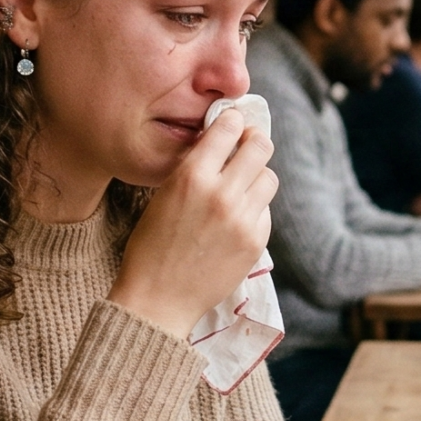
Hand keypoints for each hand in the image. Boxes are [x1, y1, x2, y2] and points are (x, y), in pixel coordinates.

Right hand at [109, 110, 277, 338]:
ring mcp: (243, 219)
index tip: (234, 124)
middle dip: (254, 141)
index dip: (233, 121)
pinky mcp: (255, 242)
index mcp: (192, 177)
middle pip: (261, 147)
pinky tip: (235, 219)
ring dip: (257, 176)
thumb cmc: (151, 246)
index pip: (229, 128)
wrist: (158, 299)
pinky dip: (255, 208)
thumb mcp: (163, 196)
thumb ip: (194, 169)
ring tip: (241, 186)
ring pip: (269, 178)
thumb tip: (219, 143)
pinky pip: (265, 210)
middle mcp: (222, 194)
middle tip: (248, 146)